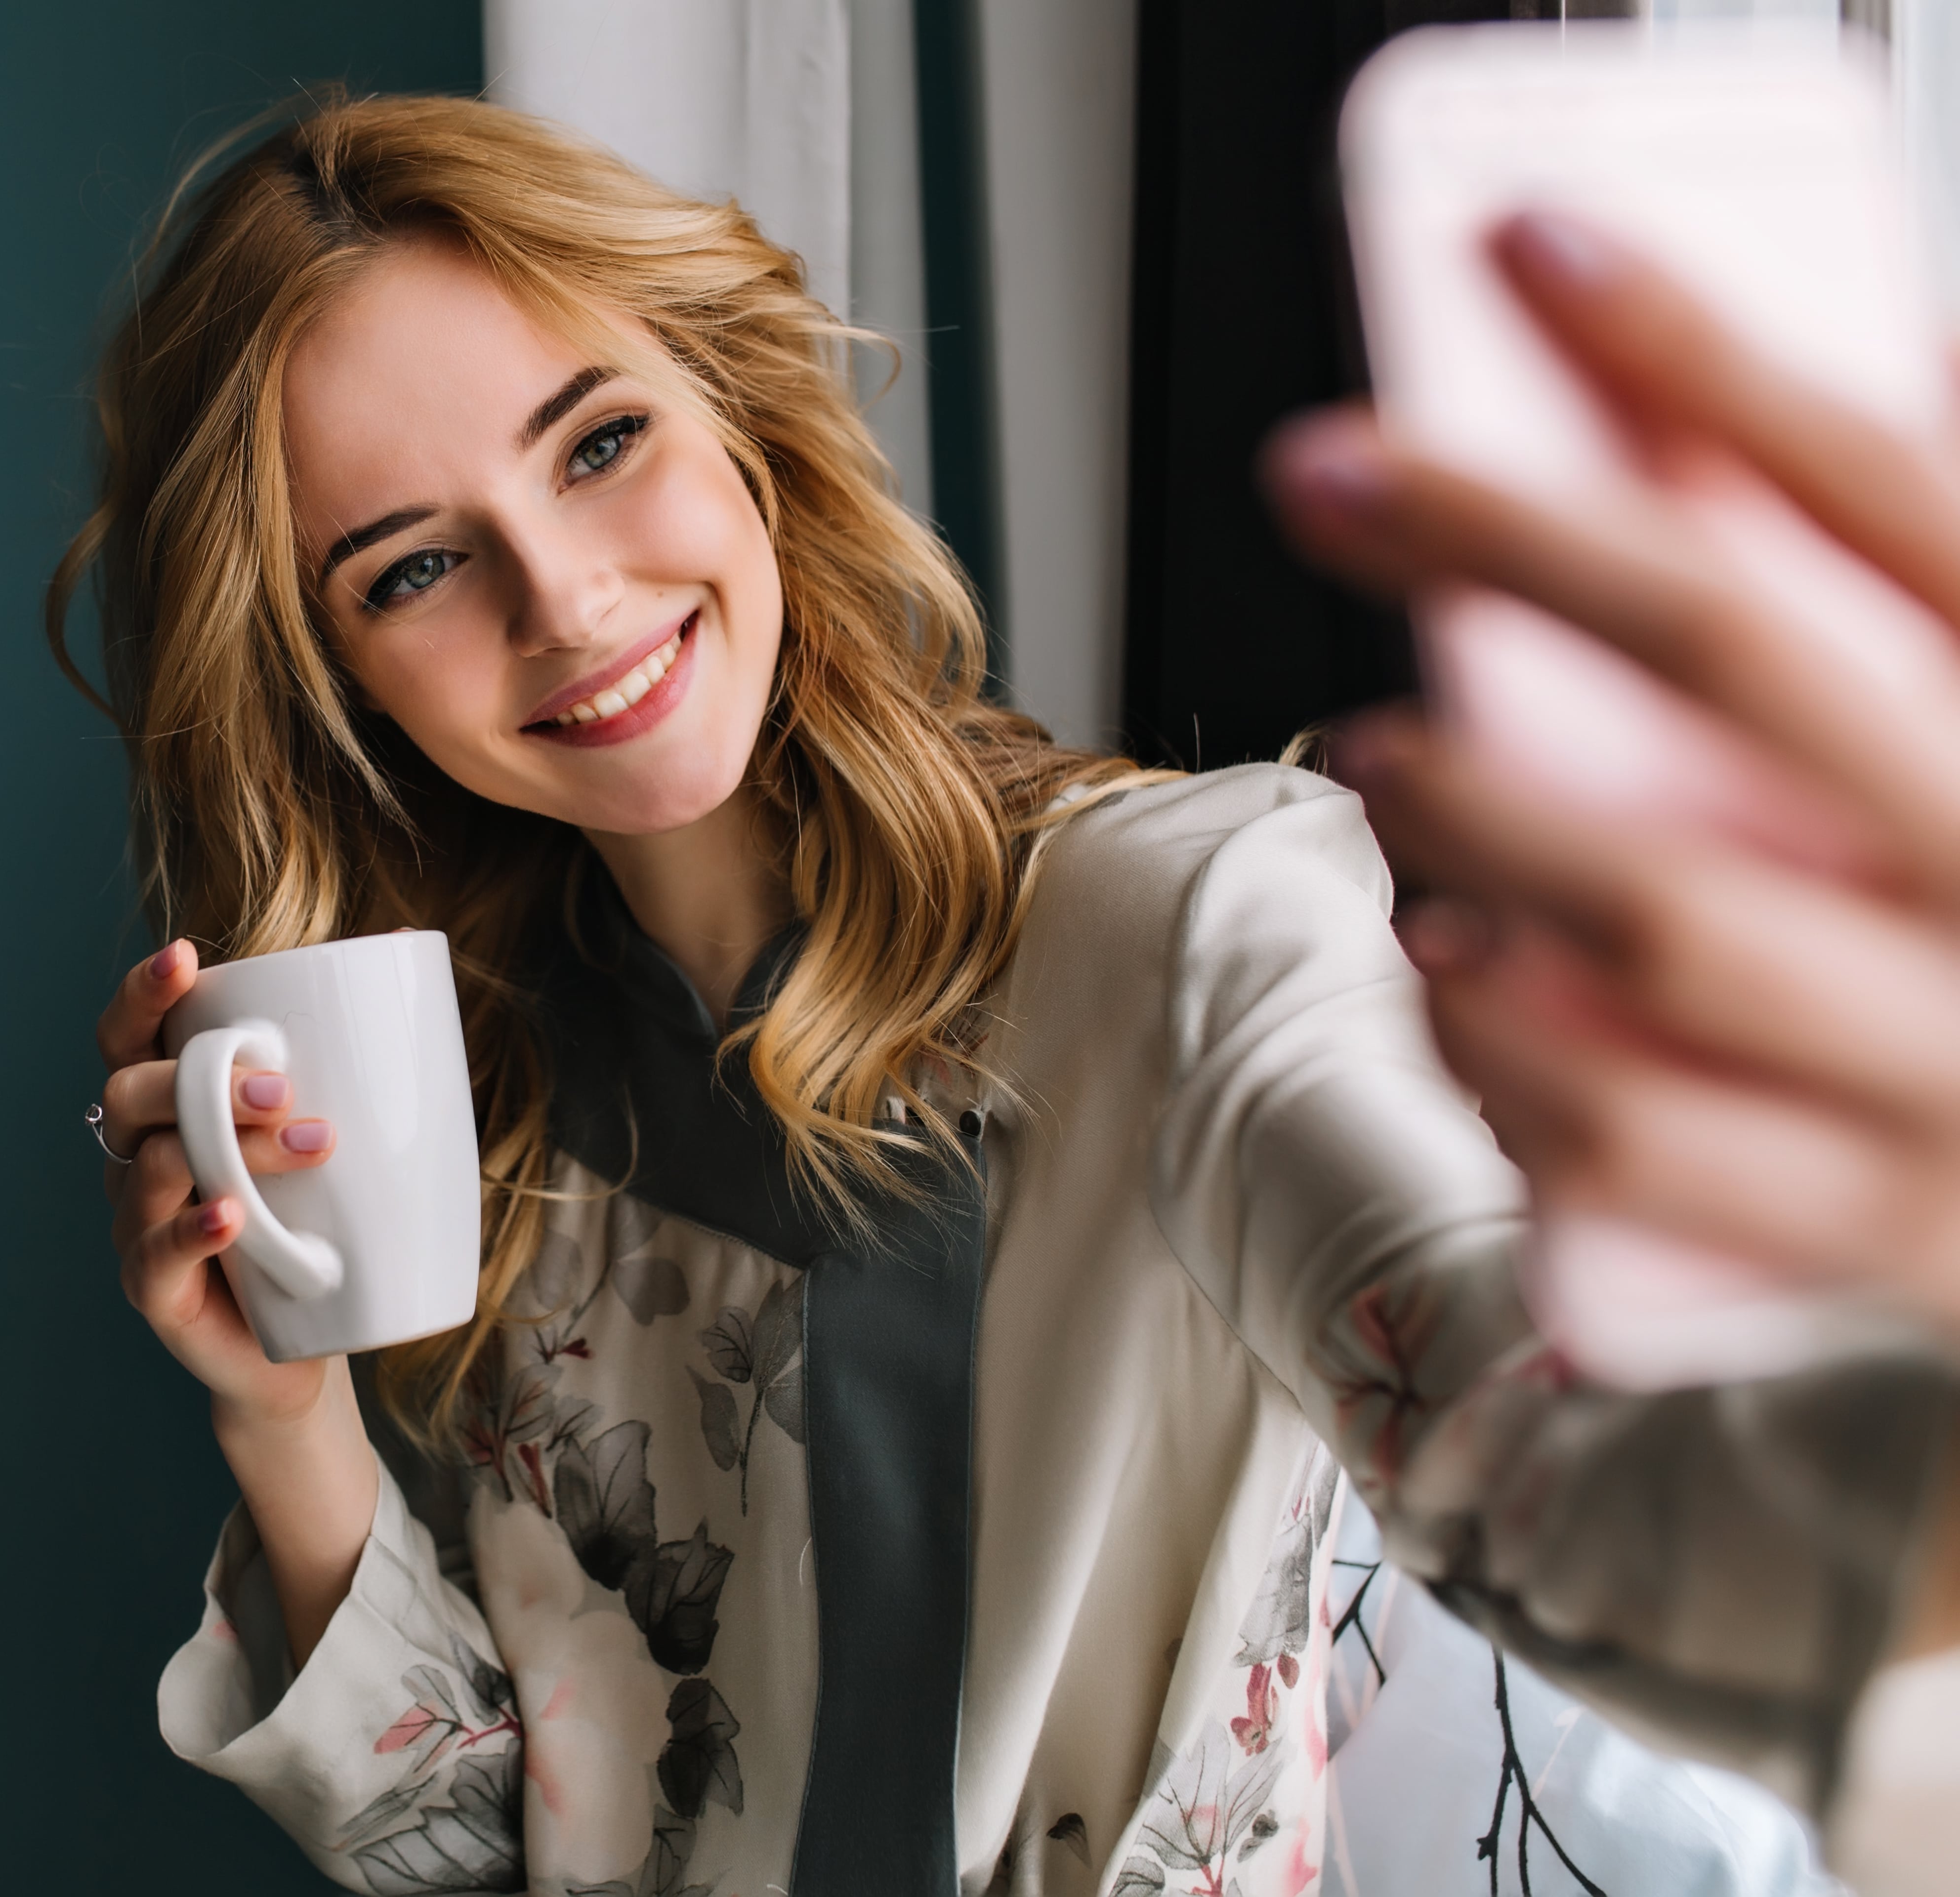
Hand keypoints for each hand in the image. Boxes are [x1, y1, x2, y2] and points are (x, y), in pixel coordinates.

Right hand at [98, 939, 377, 1661]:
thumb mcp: (322, 1145)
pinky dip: (194, 1229)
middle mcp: (135, 1159)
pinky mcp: (153, 1291)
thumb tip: (409, 983)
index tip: (188, 957)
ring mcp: (137, 1225)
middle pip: (130, 1093)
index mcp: (167, 1110)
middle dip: (202, 1078)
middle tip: (284, 1090)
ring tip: (310, 1147)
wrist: (302, 1346)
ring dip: (231, 1148)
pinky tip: (232, 1215)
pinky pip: (156, 1253)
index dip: (143, 994)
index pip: (127, 1037)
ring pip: (152, 1164)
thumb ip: (337, 1080)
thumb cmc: (312, 1227)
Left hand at [1264, 211, 1959, 1335]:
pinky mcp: (1879, 1218)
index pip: (1891, 477)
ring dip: (1472, 810)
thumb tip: (1891, 346)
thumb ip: (1951, 568)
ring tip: (1374, 749)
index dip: (1707, 347)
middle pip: (1732, 646)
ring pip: (1661, 903)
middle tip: (1332, 471)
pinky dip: (1502, 1040)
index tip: (1537, 242)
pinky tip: (1437, 960)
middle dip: (1504, 536)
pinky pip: (1637, 1128)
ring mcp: (1956, 1056)